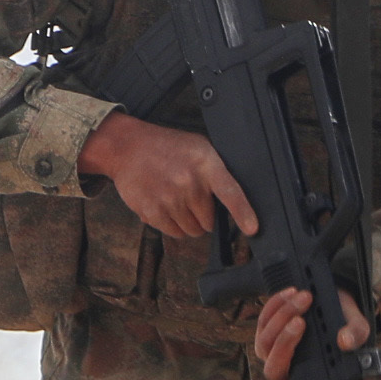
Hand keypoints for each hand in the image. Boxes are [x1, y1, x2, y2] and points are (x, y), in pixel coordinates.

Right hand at [77, 113, 258, 245]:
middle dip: (203, 216)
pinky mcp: (152, 211)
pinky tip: (164, 206)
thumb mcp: (198, 148)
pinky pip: (174, 233)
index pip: (230, 192)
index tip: (252, 229)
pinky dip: (172, 225)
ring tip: (175, 200)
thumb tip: (232, 203)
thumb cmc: (168, 148)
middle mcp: (189, 182)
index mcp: (206, 164)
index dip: (243, 213)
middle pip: (209, 221)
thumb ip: (216, 171)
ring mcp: (170, 198)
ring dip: (187, 222)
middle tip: (190, 198)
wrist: (128, 147)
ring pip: (192, 230)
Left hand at [254, 284, 378, 379]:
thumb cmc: (346, 324)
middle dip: (285, 344)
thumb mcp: (358, 329)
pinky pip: (262, 322)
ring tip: (305, 298)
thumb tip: (344, 342)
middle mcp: (289, 376)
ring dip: (282, 317)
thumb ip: (356, 336)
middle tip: (301, 322)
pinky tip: (290, 294)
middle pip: (274, 371)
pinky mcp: (266, 334)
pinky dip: (274, 306)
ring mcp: (274, 356)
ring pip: (265, 343)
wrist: (335, 301)